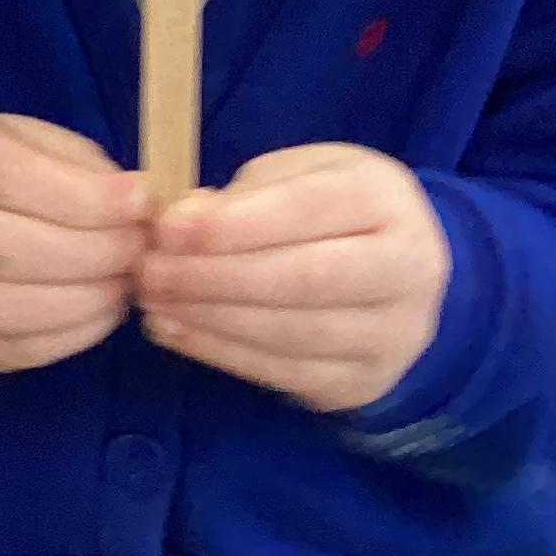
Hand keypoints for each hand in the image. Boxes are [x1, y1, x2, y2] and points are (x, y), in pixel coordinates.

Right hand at [0, 115, 148, 373]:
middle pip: (5, 250)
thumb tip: (139, 207)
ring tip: (122, 283)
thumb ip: (90, 173)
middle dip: (89, 254)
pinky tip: (102, 311)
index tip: (139, 202)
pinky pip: (14, 349)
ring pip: (4, 309)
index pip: (11, 179)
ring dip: (81, 301)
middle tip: (136, 250)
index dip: (83, 197)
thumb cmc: (20, 177)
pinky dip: (71, 335)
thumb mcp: (51, 148)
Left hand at [137, 144, 450, 412]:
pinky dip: (222, 353)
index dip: (236, 223)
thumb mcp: (305, 174)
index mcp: (385, 201)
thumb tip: (185, 220)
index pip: (311, 210)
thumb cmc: (336, 212)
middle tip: (150, 271)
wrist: (405, 276)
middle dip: (215, 277)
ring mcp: (390, 335)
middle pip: (304, 278)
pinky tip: (177, 331)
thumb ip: (251, 192)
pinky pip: (285, 373)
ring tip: (155, 302)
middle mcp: (405, 270)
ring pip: (292, 334)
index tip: (170, 229)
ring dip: (211, 320)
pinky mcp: (363, 381)